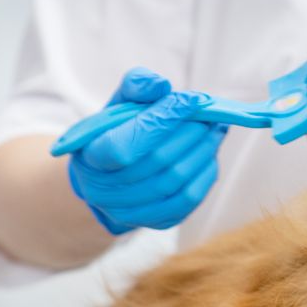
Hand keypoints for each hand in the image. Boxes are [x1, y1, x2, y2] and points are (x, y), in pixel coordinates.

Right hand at [67, 68, 226, 234]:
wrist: (111, 177)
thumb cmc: (117, 132)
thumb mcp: (119, 104)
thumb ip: (136, 86)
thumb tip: (160, 85)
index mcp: (90, 158)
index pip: (125, 145)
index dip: (161, 121)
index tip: (192, 99)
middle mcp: (105, 191)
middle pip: (158, 161)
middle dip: (190, 132)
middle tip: (210, 114)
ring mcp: (130, 212)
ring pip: (177, 180)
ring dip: (203, 150)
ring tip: (215, 128)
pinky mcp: (156, 221)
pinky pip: (189, 199)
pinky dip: (206, 173)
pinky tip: (210, 152)